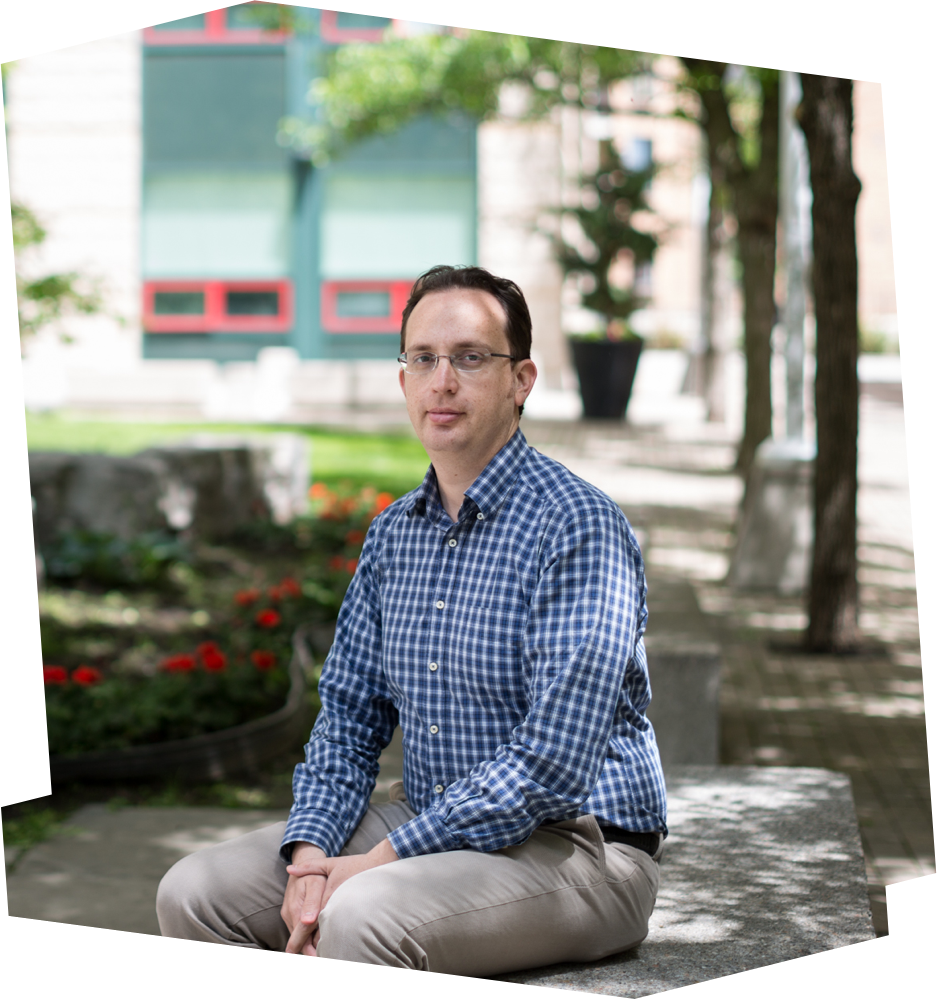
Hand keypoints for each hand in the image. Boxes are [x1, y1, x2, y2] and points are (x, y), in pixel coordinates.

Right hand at [282, 843, 327, 955]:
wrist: (304, 864)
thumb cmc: (314, 874)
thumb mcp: (315, 884)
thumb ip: (312, 903)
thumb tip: (307, 922)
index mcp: (295, 909)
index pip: (300, 935)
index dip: (309, 950)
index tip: (317, 957)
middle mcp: (288, 914)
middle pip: (298, 940)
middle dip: (309, 951)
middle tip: (323, 956)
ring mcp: (289, 915)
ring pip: (299, 936)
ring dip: (309, 945)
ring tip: (322, 953)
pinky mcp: (292, 914)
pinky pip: (299, 930)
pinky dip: (307, 938)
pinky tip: (318, 942)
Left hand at [284, 838, 398, 952]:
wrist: (380, 865)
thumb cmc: (354, 865)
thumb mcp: (330, 864)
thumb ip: (308, 867)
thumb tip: (289, 869)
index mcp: (328, 895)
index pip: (310, 922)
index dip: (300, 937)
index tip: (291, 950)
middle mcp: (338, 906)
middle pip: (321, 932)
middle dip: (310, 947)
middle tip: (303, 957)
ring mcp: (349, 913)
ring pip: (334, 935)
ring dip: (325, 946)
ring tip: (316, 956)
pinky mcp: (359, 916)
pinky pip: (345, 932)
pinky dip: (338, 940)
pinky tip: (335, 948)